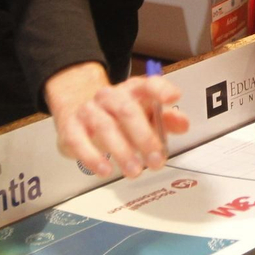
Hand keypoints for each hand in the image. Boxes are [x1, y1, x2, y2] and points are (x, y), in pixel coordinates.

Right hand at [43, 62, 188, 178]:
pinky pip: (79, 141)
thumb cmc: (117, 113)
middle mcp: (110, 96)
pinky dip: (92, 157)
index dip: (161, 89)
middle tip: (156, 159)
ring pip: (105, 126)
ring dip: (122, 151)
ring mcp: (89, 110)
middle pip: (127, 110)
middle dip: (144, 136)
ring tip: (135, 171)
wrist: (77, 106)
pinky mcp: (71, 127)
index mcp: (132, 90)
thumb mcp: (144, 113)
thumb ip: (166, 119)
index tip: (173, 98)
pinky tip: (105, 170)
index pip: (148, 84)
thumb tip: (183, 124)